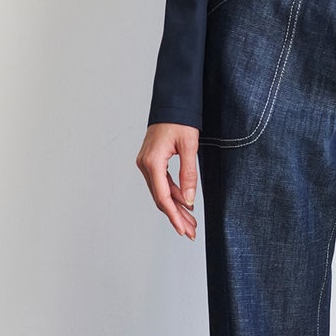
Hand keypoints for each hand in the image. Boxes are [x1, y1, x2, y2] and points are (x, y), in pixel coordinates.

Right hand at [137, 122, 200, 238]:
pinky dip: (173, 195)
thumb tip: (188, 200)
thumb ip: (188, 174)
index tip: (184, 230)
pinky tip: (184, 204)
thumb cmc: (180, 120)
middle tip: (190, 233)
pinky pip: (162, 183)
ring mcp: (146, 164)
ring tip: (190, 223)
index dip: (174, 216)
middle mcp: (145, 165)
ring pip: (161, 193)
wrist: (172, 103)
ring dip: (176, 208)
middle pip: (161, 199)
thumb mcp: (189, 146)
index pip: (163, 197)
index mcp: (152, 162)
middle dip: (176, 217)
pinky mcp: (151, 162)